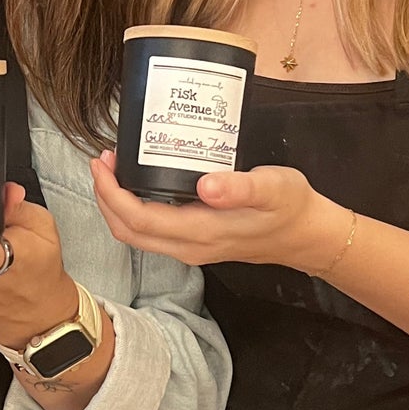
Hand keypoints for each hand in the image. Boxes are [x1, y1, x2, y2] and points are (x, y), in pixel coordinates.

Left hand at [89, 149, 345, 269]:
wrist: (306, 235)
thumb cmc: (290, 206)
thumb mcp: (272, 188)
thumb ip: (240, 188)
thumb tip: (206, 185)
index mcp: (200, 232)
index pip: (138, 219)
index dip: (112, 193)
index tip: (102, 162)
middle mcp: (189, 247)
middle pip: (128, 231)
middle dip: (105, 198)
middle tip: (102, 161)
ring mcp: (190, 248)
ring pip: (136, 235)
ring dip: (116, 204)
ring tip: (114, 168)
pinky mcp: (195, 242)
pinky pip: (151, 231)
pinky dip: (133, 208)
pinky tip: (139, 182)